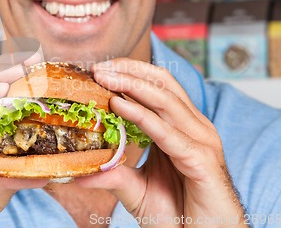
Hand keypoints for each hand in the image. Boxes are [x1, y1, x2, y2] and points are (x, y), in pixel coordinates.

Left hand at [75, 58, 246, 227]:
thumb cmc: (178, 215)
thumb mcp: (137, 190)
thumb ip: (113, 176)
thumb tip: (79, 173)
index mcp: (181, 128)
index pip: (157, 87)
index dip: (129, 73)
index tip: (98, 69)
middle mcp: (194, 127)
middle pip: (162, 84)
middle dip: (129, 70)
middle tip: (98, 67)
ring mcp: (201, 141)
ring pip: (165, 100)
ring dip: (131, 84)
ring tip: (103, 77)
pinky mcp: (201, 160)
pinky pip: (166, 132)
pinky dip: (141, 116)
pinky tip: (118, 105)